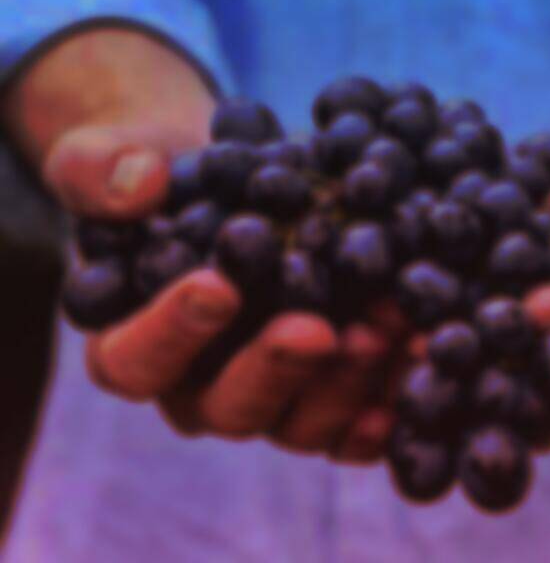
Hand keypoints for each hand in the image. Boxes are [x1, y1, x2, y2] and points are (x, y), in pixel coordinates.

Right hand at [4, 28, 399, 461]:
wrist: (234, 185)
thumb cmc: (165, 178)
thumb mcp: (114, 156)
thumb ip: (101, 169)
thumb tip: (140, 185)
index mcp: (135, 347)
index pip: (135, 361)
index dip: (171, 334)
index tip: (218, 286)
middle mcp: (203, 388)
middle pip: (230, 407)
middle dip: (277, 369)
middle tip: (318, 329)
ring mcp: (272, 398)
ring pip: (301, 422)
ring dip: (346, 382)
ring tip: (389, 327)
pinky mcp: (327, 393)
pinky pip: (355, 421)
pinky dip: (388, 404)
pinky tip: (419, 366)